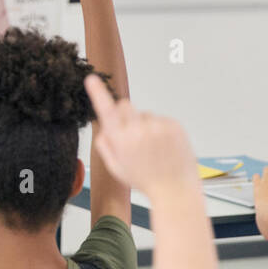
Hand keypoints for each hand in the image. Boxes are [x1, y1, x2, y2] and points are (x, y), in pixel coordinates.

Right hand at [86, 74, 195, 194]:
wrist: (176, 189)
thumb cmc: (145, 181)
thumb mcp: (116, 168)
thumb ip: (105, 145)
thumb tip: (104, 127)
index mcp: (121, 141)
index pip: (107, 111)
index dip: (98, 93)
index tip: (92, 79)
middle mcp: (139, 130)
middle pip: (124, 105)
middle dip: (123, 115)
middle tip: (130, 135)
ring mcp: (158, 126)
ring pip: (144, 114)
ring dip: (144, 126)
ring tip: (153, 149)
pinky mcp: (173, 125)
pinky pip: (160, 119)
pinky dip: (160, 130)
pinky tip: (164, 147)